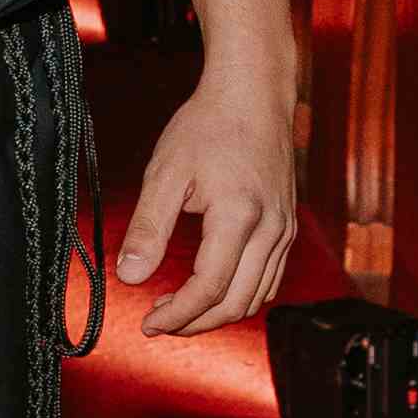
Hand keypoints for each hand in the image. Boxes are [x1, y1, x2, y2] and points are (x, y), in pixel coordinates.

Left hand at [111, 80, 302, 336]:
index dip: (177, 315)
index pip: (209, 289)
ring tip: (177, 307)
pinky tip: (210, 288)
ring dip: (217, 313)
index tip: (147, 324)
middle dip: (195, 323)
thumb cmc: (208, 126)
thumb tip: (130, 276)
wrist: (254, 93)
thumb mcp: (166, 173)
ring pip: (256, 297)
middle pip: (236, 303)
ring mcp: (285, 230)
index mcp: (239, 217)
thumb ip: (148, 228)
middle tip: (158, 322)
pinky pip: (269, 279)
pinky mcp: (288, 227)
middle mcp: (271, 230)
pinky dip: (240, 296)